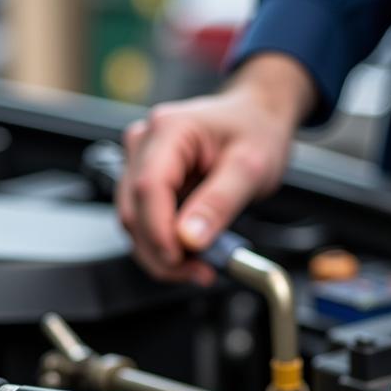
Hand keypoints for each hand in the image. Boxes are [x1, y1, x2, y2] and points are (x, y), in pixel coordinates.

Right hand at [116, 53, 315, 283]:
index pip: (148, 188)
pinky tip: (192, 255)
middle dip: (162, 252)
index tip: (182, 260)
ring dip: (163, 254)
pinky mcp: (146, 181)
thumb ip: (220, 203)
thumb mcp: (250, 168)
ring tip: (202, 266)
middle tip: (202, 272)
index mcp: (169, 130)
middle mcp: (144, 144)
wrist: (256, 117)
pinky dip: (165, 245)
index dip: (159, 232)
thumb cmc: (254, 131)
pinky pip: (145, 222)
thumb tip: (190, 238)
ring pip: (135, 223)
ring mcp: (141, 162)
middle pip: (134, 212)